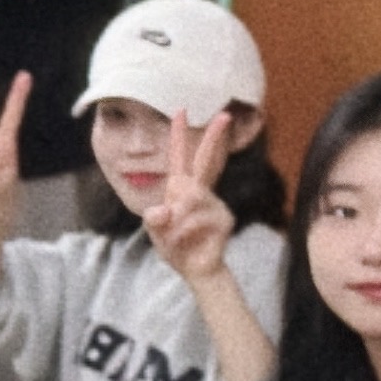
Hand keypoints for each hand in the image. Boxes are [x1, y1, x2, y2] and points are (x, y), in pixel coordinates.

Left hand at [139, 111, 238, 284]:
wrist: (195, 270)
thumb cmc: (175, 247)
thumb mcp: (156, 231)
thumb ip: (155, 219)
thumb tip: (165, 210)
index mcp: (182, 190)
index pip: (181, 158)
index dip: (179, 136)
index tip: (180, 111)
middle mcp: (200, 192)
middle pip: (207, 160)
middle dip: (214, 137)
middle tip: (225, 114)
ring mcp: (215, 203)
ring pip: (190, 198)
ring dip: (175, 221)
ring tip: (175, 236)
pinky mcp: (224, 218)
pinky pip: (197, 218)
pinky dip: (184, 231)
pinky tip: (187, 241)